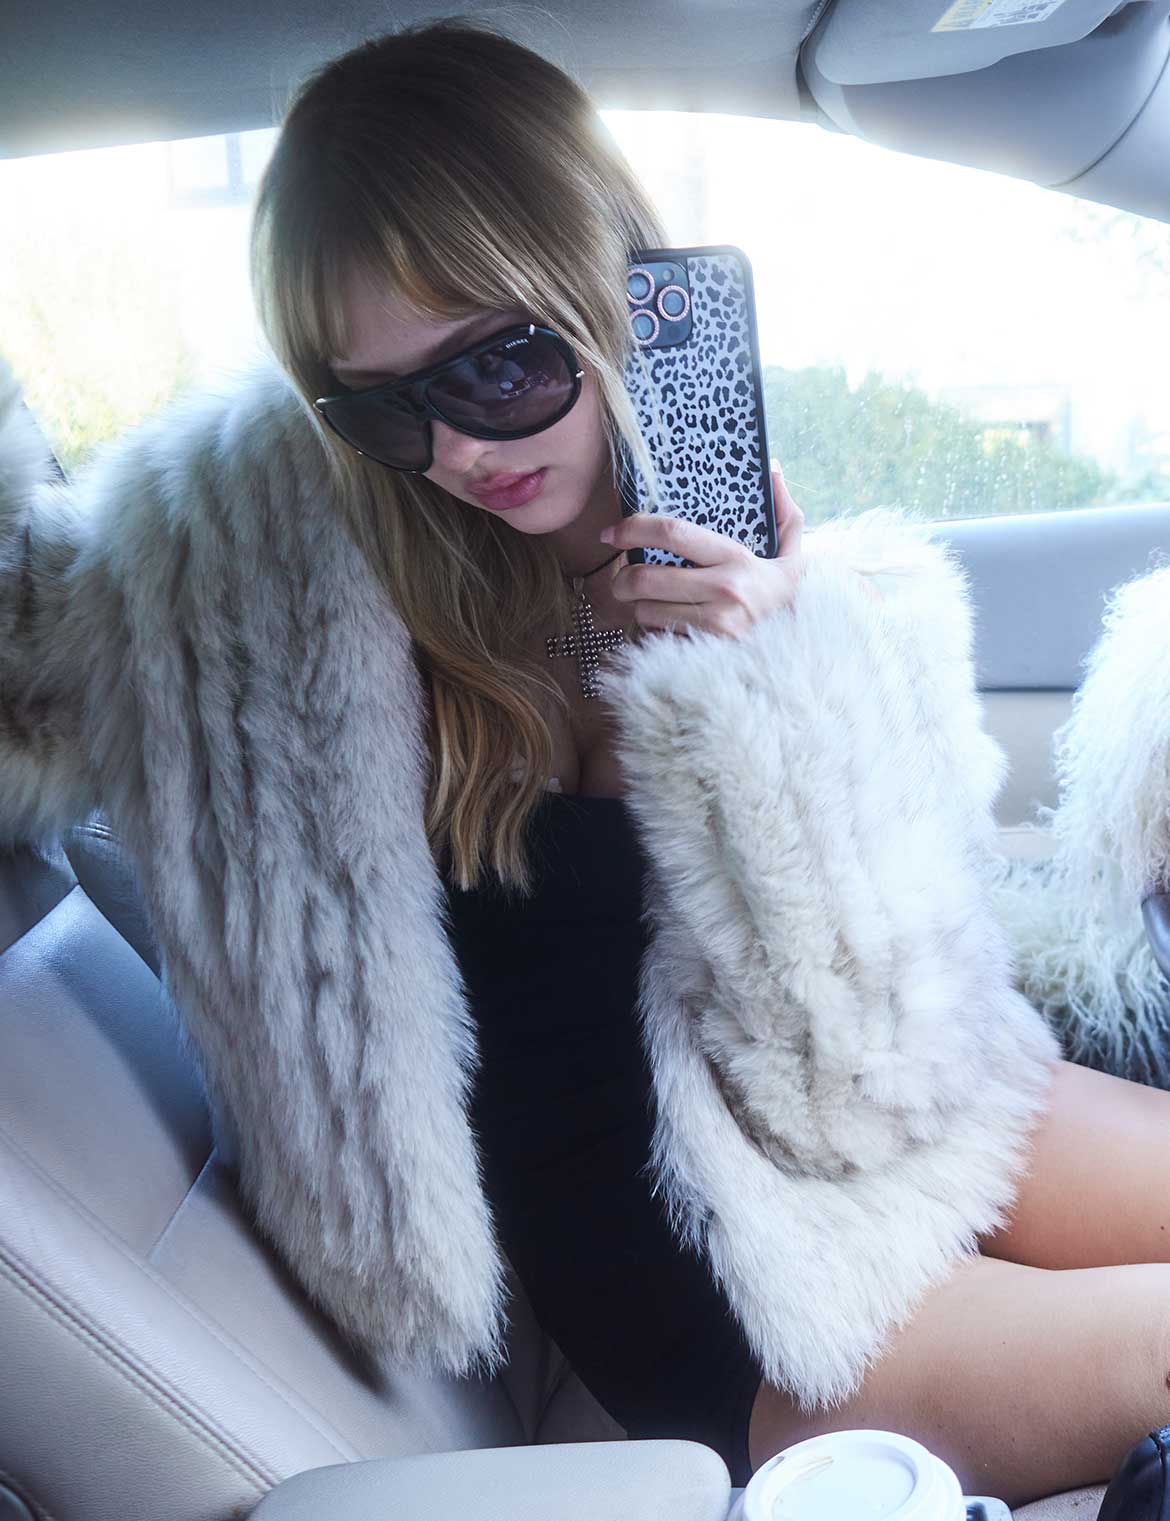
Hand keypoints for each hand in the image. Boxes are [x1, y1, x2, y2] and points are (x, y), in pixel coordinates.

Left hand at [600, 460, 805, 637]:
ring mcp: (713, 627)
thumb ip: (783, 511)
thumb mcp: (792, 554)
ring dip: (639, 609)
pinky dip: (653, 635)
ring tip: (654, 606)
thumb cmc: (783, 601)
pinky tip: (667, 631)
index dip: (633, 529)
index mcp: (738, 559)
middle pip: (645, 578)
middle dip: (622, 579)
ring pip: (645, 612)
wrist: (796, 655)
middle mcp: (724, 592)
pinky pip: (657, 640)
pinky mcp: (703, 653)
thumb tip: (773, 467)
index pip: (673, 533)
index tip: (611, 533)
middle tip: (623, 580)